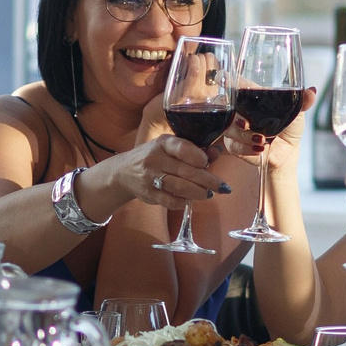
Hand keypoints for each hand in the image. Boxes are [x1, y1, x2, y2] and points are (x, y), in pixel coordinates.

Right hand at [86, 99, 233, 214]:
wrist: (124, 171)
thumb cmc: (154, 156)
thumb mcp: (170, 147)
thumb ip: (194, 150)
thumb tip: (216, 153)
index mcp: (162, 143)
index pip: (183, 148)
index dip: (200, 157)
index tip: (208, 163)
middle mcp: (155, 159)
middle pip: (186, 171)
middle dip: (208, 180)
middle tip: (222, 187)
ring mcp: (150, 178)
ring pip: (180, 187)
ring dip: (199, 193)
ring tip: (209, 194)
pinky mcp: (148, 194)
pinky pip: (170, 201)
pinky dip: (183, 202)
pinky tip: (190, 200)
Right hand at [224, 85, 316, 171]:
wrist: (287, 152)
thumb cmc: (289, 128)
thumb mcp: (297, 113)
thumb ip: (301, 101)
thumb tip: (311, 92)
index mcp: (254, 97)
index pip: (239, 85)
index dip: (229, 80)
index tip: (223, 78)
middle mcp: (241, 110)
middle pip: (228, 106)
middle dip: (237, 116)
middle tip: (246, 123)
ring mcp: (234, 127)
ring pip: (230, 128)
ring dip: (247, 135)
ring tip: (263, 139)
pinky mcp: (233, 144)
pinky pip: (233, 144)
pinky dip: (246, 148)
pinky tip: (259, 149)